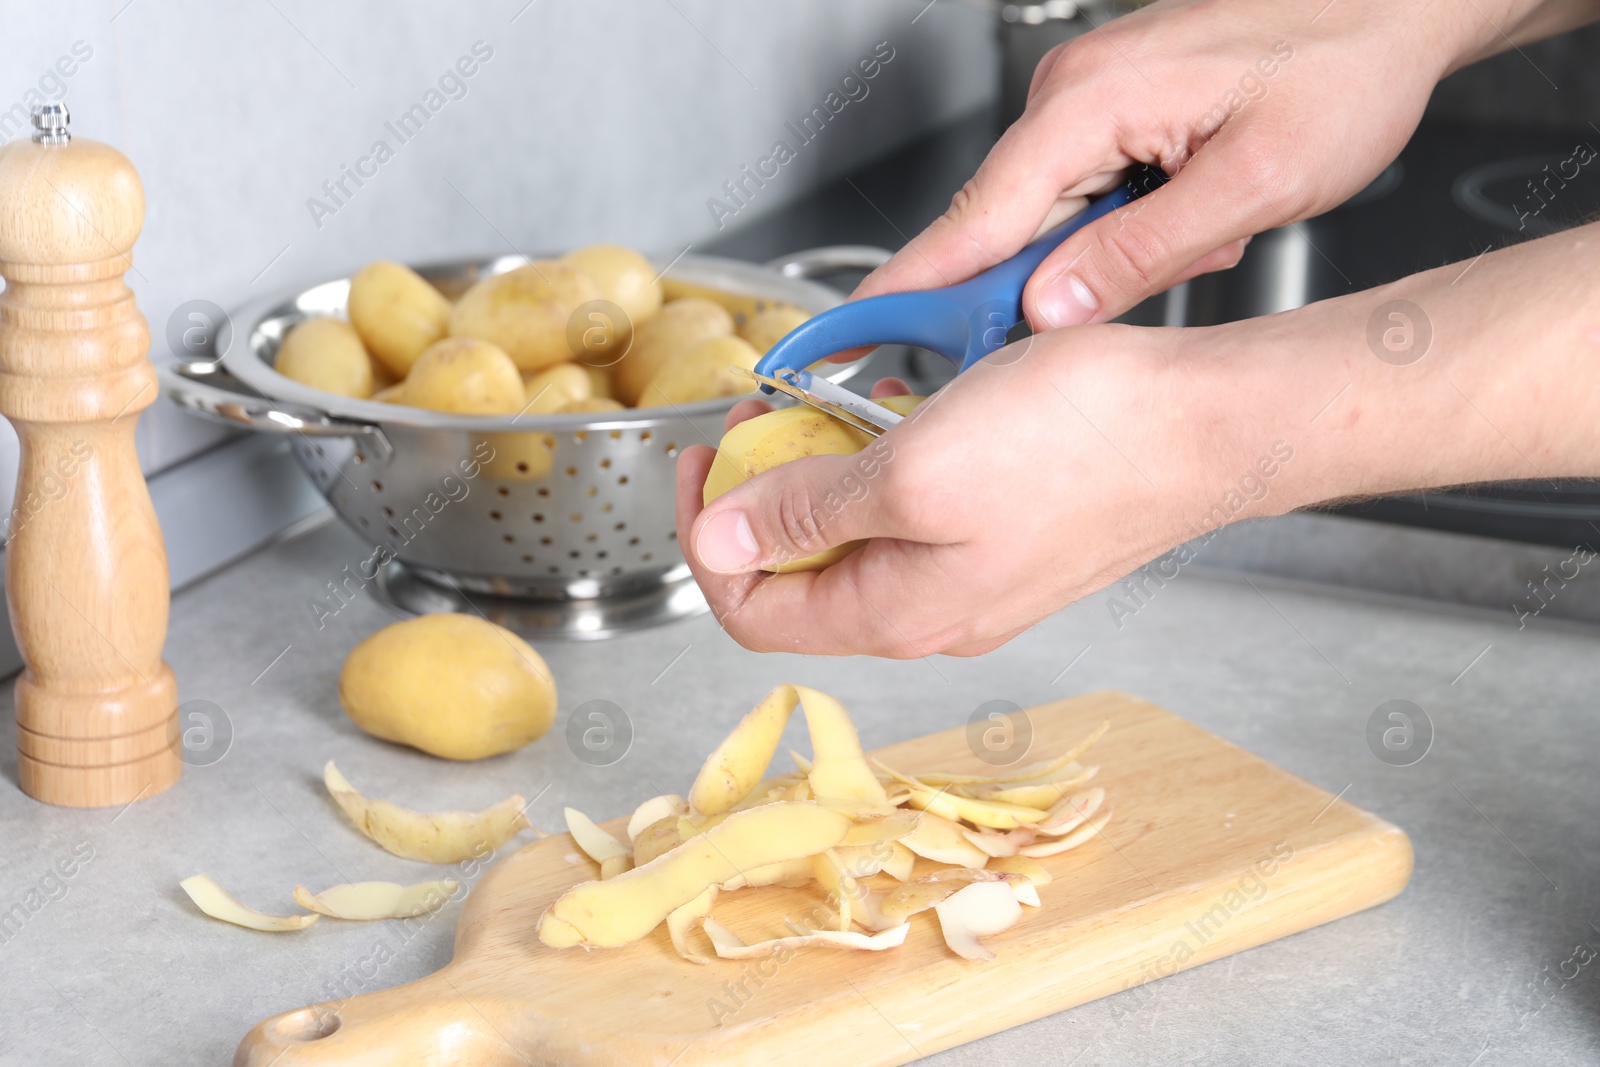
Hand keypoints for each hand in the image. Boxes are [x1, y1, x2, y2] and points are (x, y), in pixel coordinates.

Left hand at [676, 328, 1238, 656]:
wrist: (1204, 426)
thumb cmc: (1078, 445)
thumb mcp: (910, 471)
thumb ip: (805, 513)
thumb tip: (721, 540)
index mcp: (896, 613)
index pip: (753, 613)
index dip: (706, 540)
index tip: (704, 461)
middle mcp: (931, 611)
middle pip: (801, 577)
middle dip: (763, 495)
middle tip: (764, 417)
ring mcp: (974, 578)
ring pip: (859, 539)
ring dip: (826, 472)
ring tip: (830, 404)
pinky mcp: (1008, 538)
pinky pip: (916, 516)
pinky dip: (887, 464)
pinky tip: (900, 412)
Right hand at [836, 0, 1567, 337]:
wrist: (1394, 3)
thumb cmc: (1343, 65)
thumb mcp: (1252, 181)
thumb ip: (1142, 250)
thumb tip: (1052, 309)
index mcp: (1089, 102)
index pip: (974, 218)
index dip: (914, 290)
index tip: (855, 338)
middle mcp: (1072, 95)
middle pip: (999, 224)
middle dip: (1033, 289)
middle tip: (1068, 340)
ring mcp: (1088, 101)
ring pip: (1047, 216)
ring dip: (1101, 257)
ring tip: (1201, 240)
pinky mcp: (1112, 112)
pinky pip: (1083, 193)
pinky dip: (1122, 227)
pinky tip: (1193, 223)